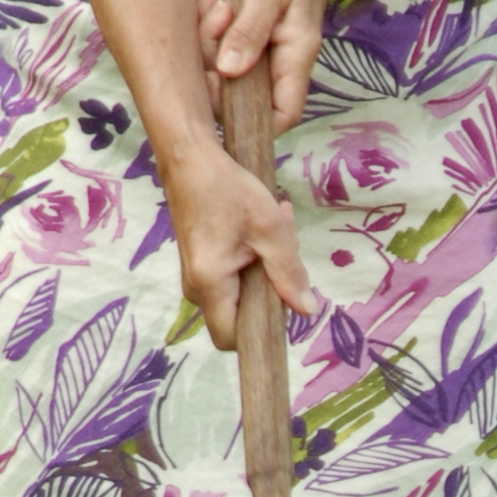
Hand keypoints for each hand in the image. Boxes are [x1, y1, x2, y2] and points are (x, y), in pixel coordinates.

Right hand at [164, 134, 312, 347]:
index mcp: (209, 284)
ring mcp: (195, 275)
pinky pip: (232, 275)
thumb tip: (307, 310)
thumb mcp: (269, 228)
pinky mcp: (199, 261)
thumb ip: (289, 272)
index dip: (259, 333)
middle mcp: (196, 287)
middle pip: (240, 314)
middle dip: (271, 289)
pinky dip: (252, 256)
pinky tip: (262, 225)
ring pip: (240, 291)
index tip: (284, 307)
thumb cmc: (227, 188)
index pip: (231, 338)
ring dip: (265, 265)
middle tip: (285, 246)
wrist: (189, 158)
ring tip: (277, 225)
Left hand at [196, 0, 354, 134]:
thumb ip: (250, 30)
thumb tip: (228, 70)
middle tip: (217, 17)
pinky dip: (210, 23)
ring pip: (223, 69)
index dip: (247, 118)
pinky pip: (219, 47)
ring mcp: (261, 57)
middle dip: (213, 61)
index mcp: (294, 60)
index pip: (281, 116)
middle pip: (239, 93)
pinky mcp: (246, 43)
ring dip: (209, 35)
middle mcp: (278, 67)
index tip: (217, 83)